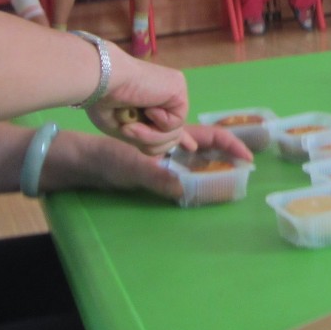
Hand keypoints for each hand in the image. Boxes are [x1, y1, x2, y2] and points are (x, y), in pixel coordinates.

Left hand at [79, 126, 252, 200]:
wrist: (81, 162)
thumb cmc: (106, 157)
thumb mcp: (130, 165)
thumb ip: (154, 176)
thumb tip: (182, 188)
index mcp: (174, 137)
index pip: (211, 137)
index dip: (232, 145)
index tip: (249, 159)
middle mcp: (173, 146)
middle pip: (208, 150)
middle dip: (226, 160)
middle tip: (240, 177)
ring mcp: (165, 158)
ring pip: (195, 164)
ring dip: (209, 172)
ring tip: (224, 186)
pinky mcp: (155, 171)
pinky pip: (182, 176)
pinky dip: (192, 183)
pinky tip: (194, 193)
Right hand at [88, 54, 190, 156]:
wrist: (100, 81)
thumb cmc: (104, 102)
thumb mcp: (126, 128)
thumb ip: (150, 137)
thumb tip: (185, 145)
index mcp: (151, 101)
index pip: (170, 121)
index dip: (180, 136)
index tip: (191, 146)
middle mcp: (165, 95)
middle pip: (171, 136)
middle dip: (151, 143)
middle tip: (127, 131)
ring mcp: (173, 91)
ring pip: (173, 134)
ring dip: (149, 136)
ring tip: (130, 125)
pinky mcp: (179, 88)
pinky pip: (175, 124)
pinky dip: (158, 124)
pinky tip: (147, 108)